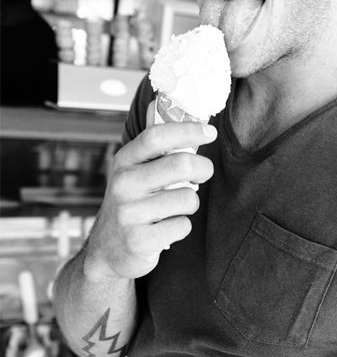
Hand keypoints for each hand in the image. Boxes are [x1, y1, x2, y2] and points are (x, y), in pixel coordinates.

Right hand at [84, 108, 215, 279]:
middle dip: (202, 168)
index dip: (188, 130)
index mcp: (124, 161)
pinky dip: (182, 227)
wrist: (107, 251)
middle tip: (202, 173)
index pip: (157, 135)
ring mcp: (129, 214)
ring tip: (175, 206)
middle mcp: (123, 184)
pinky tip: (166, 228)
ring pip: (187, 198)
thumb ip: (153, 144)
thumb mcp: (134, 170)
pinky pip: (183, 226)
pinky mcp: (139, 241)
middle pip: (180, 164)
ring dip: (190, 202)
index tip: (209, 132)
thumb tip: (167, 105)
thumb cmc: (132, 202)